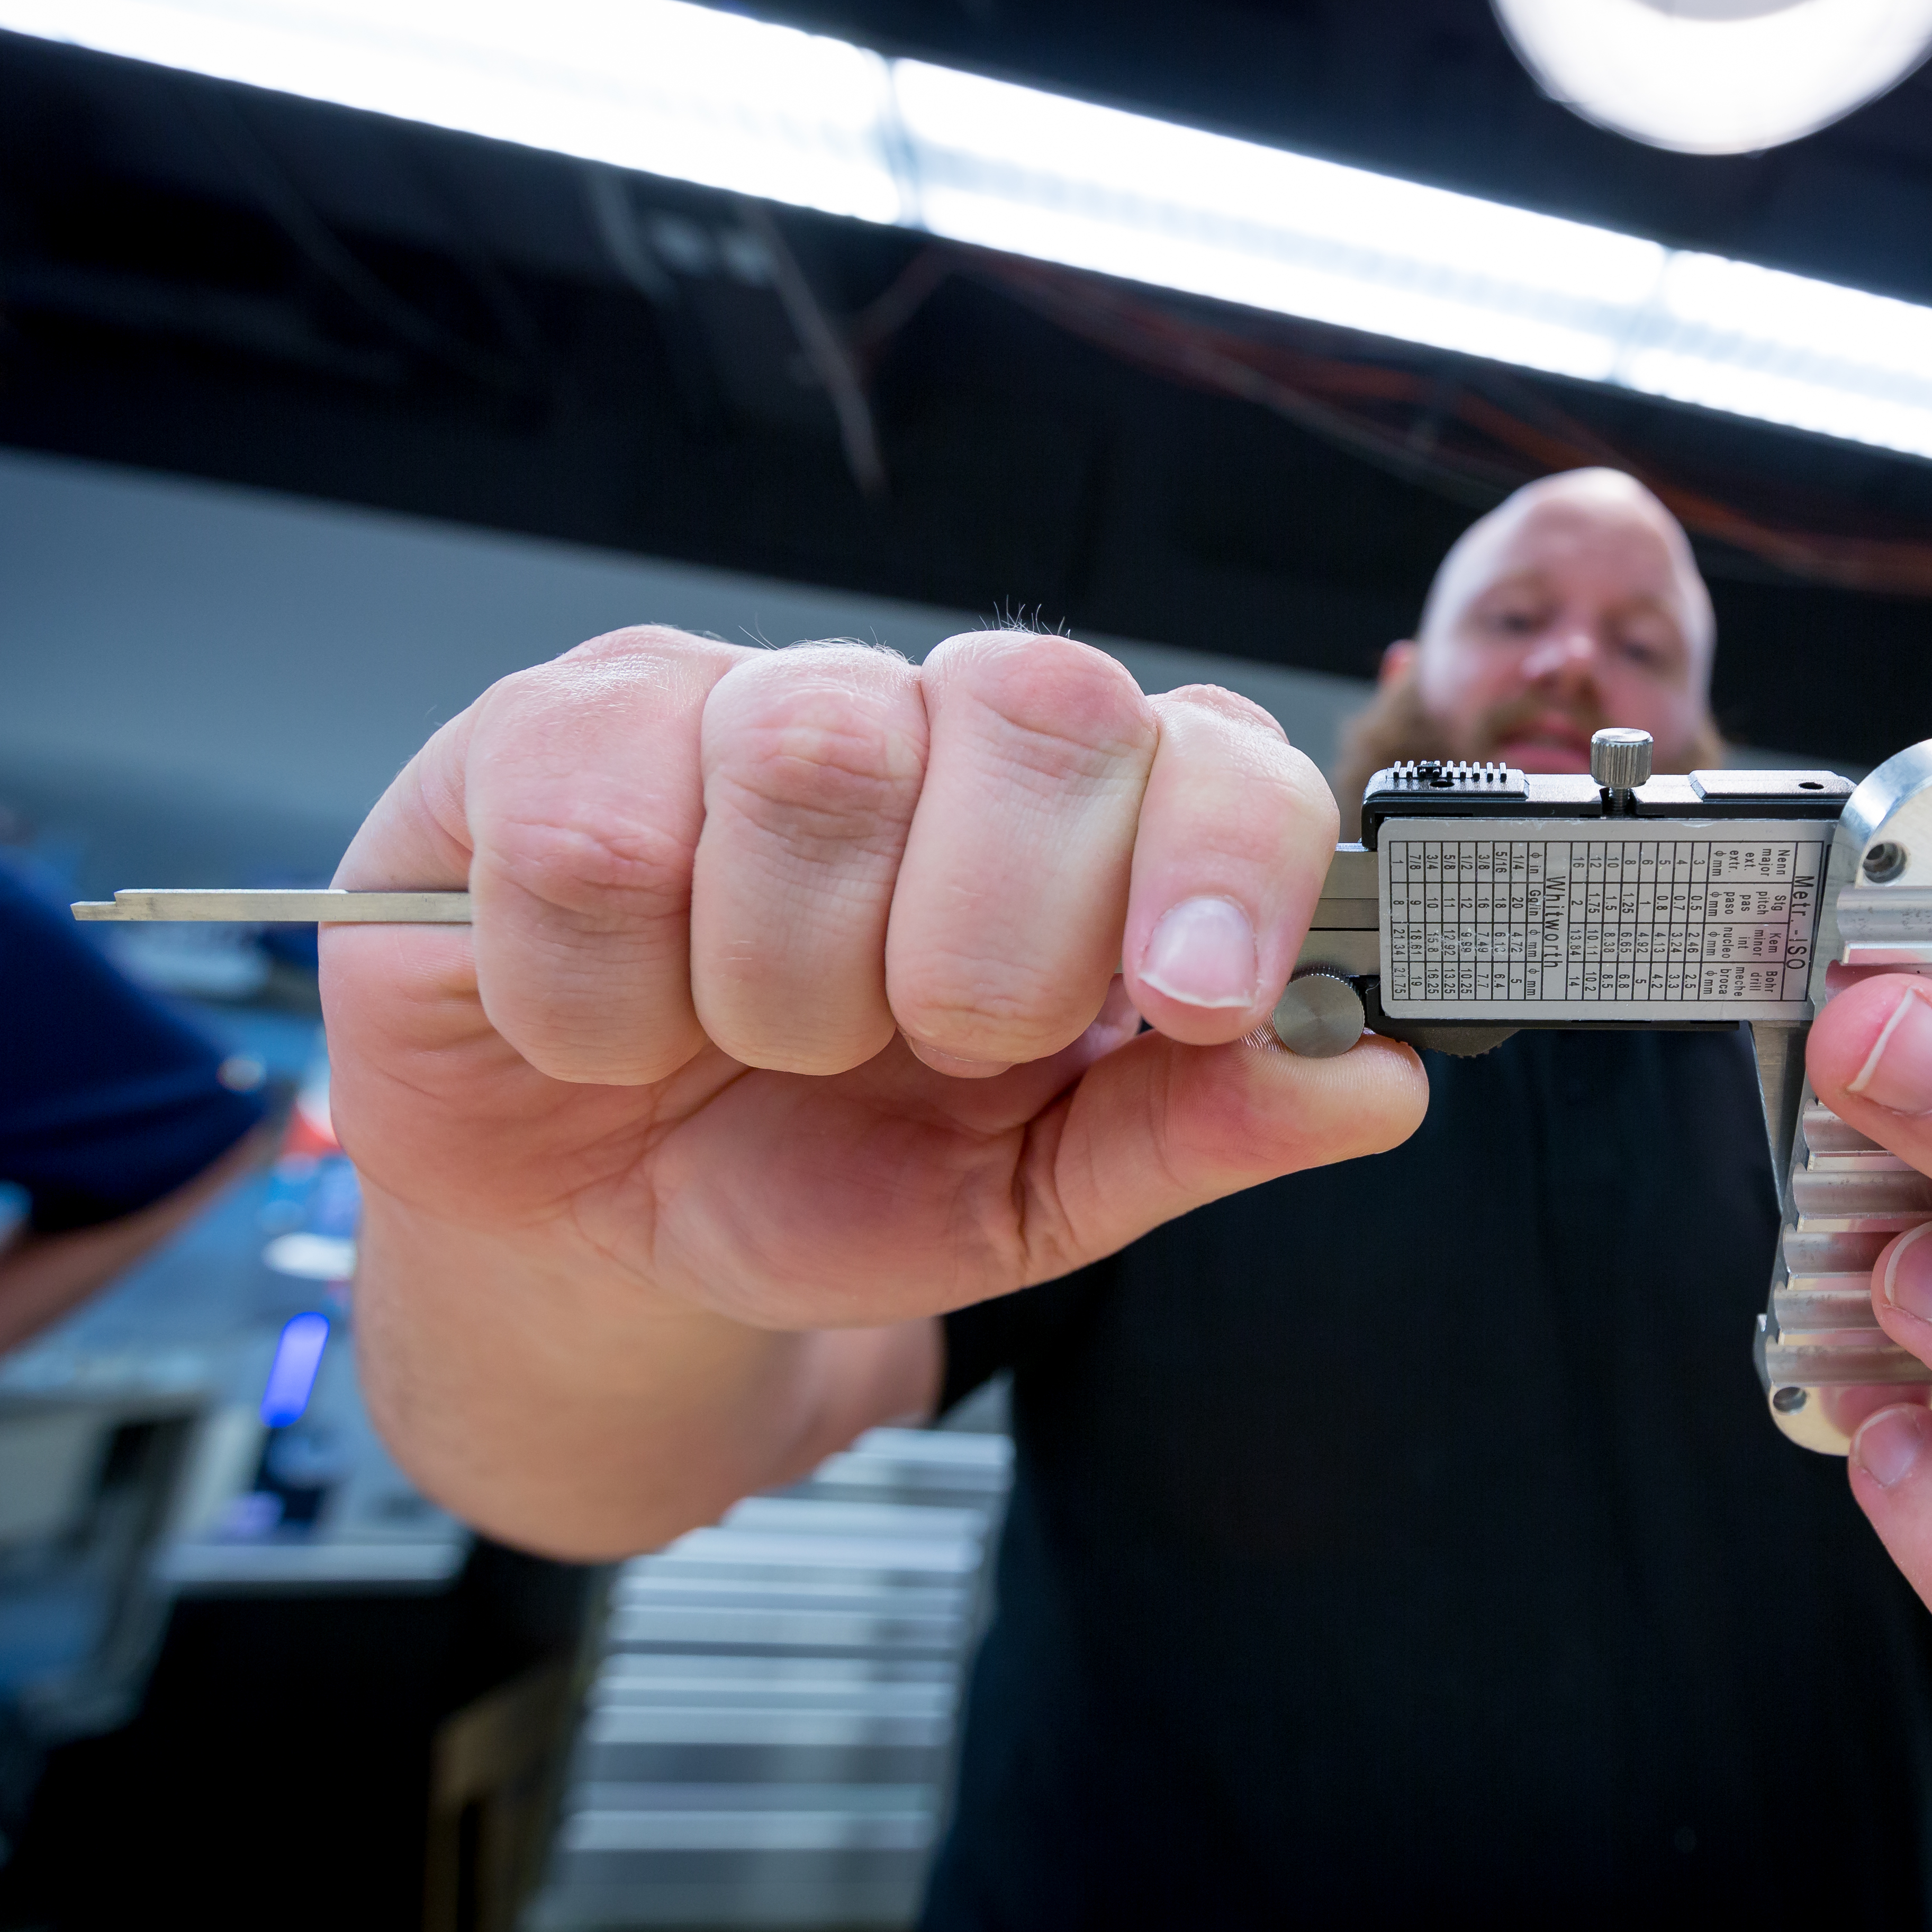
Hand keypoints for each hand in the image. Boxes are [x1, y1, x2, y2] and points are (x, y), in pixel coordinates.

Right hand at [323, 627, 1424, 1549]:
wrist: (594, 1232)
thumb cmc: (818, 1178)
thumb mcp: (1029, 1198)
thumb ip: (1198, 1129)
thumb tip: (1377, 1084)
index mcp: (1088, 820)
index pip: (1219, 745)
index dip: (1232, 851)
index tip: (1204, 993)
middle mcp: (935, 721)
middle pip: (1035, 703)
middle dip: (991, 941)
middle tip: (924, 1052)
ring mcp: (740, 699)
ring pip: (811, 759)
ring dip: (782, 989)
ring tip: (754, 1046)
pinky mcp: (554, 726)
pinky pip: (593, 833)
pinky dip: (601, 999)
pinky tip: (611, 1021)